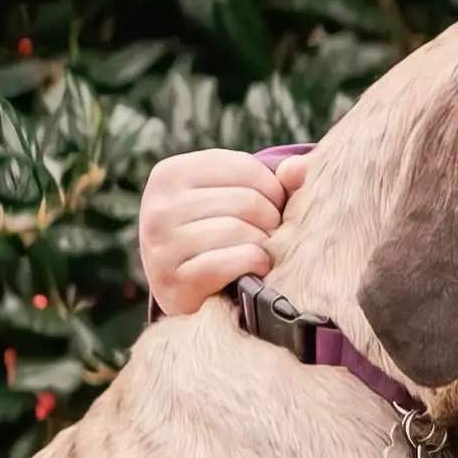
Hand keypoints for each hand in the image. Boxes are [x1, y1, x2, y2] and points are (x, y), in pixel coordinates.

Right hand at [136, 148, 307, 319]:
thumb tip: (298, 168)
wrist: (184, 291)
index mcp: (171, 173)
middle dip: (270, 220)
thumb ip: (274, 181)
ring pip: (239, 231)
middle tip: (268, 235)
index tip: (270, 207)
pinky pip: (234, 260)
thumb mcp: (235, 199)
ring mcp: (161, 244)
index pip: (243, 167)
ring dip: (263, 245)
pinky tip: (255, 268)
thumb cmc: (217, 235)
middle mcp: (159, 206)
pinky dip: (255, 264)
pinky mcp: (173, 280)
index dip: (272, 189)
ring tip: (259, 251)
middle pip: (246, 201)